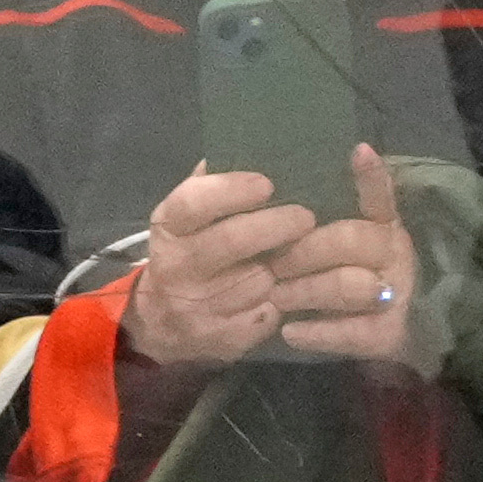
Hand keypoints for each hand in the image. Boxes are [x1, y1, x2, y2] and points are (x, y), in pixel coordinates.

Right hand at [129, 154, 413, 366]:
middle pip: (230, 242)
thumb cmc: (192, 249)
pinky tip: (305, 288)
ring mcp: (199, 306)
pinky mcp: (222, 339)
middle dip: (276, 227)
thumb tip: (259, 142)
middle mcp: (177, 266)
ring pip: (256, 281)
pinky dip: (290, 302)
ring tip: (316, 249)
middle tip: (307, 217)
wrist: (165, 320)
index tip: (267, 183)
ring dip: (292, 266)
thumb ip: (216, 184)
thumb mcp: (191, 215)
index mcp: (169, 225)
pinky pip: (267, 316)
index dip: (232, 191)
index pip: (195, 202)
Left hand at [266, 147, 422, 365]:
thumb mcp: (339, 238)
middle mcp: (394, 253)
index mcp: (383, 224)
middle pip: (349, 239)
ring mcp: (394, 293)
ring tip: (276, 296)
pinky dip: (316, 332)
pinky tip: (290, 332)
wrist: (387, 331)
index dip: (371, 175)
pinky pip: (348, 332)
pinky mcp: (387, 334)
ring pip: (346, 285)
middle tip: (272, 263)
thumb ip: (318, 211)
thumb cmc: (346, 274)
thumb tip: (264, 175)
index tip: (358, 152)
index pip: (380, 194)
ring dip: (305, 291)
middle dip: (304, 251)